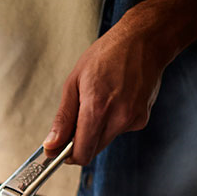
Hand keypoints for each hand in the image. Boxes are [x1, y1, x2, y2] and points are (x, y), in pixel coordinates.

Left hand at [42, 18, 165, 166]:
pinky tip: (116, 99)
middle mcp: (118, 119)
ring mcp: (133, 120)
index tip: (60, 148)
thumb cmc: (107, 55)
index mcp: (97, 109)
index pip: (81, 154)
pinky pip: (118, 130)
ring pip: (104, 141)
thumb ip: (63, 119)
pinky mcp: (141, 119)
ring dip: (96, 130)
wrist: (145, 40)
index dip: (68, 155)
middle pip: (92, 151)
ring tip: (100, 100)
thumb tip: (51, 146)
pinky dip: (112, 121)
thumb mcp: (74, 83)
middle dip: (80, 142)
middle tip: (77, 119)